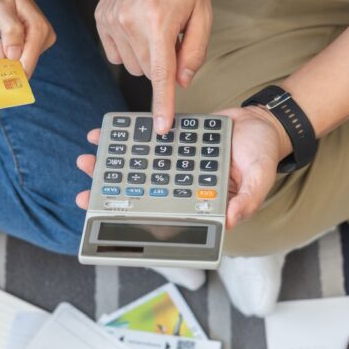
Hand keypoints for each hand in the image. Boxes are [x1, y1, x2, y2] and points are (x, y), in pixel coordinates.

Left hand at [0, 0, 54, 75]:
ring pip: (5, 65)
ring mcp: (32, 46)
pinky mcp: (23, 48)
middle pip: (13, 68)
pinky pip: (2, 59)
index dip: (3, 67)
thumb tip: (14, 56)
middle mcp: (40, 42)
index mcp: (39, 32)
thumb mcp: (0, 7)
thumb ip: (10, 31)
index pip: (25, 66)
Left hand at [75, 106, 290, 228]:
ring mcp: (173, 167)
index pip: (166, 222)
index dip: (137, 227)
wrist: (262, 122)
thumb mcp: (261, 177)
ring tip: (86, 161)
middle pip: (141, 199)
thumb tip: (230, 221)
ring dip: (110, 169)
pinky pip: (143, 145)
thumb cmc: (264, 154)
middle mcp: (182, 189)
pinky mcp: (169, 144)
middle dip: (111, 198)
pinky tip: (104, 135)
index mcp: (201, 204)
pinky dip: (123, 141)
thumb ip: (248, 200)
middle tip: (85, 195)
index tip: (111, 224)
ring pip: (136, 172)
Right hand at [96, 0, 212, 132]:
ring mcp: (111, 21)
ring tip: (154, 25)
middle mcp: (129, 23)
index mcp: (159, 22)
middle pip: (147, 72)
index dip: (162, 104)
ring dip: (145, 56)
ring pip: (130, 65)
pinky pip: (115, 54)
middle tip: (171, 36)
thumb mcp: (203, 11)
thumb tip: (182, 82)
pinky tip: (137, 26)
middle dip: (161, 64)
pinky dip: (128, 48)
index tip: (160, 127)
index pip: (160, 75)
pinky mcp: (100, 19)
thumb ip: (194, 50)